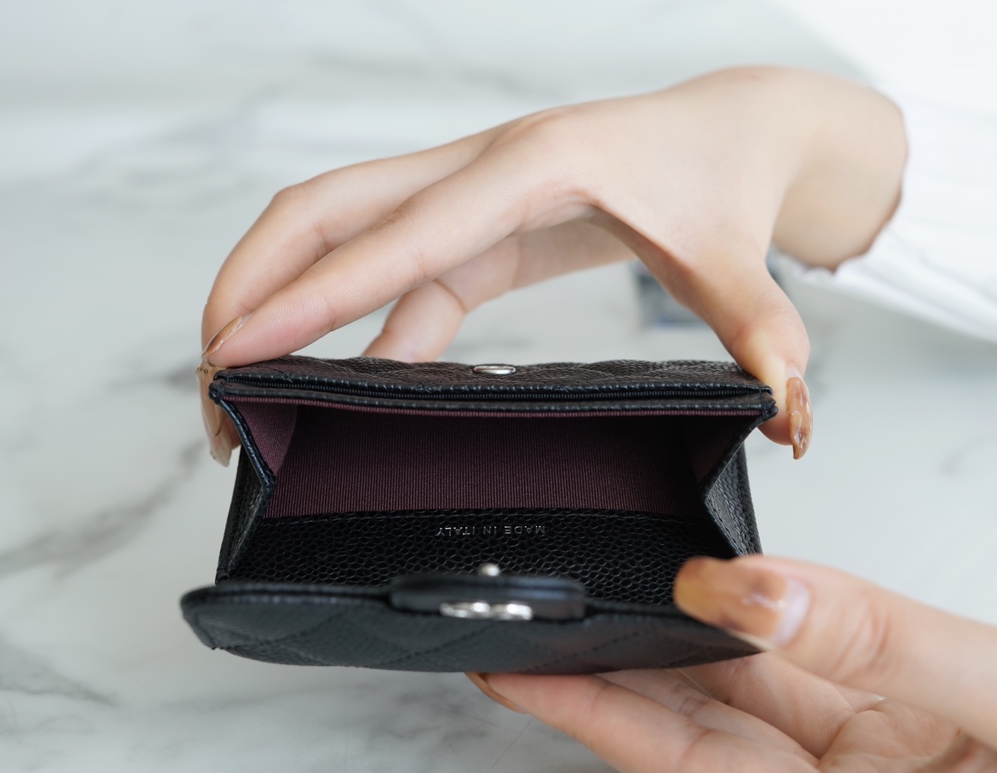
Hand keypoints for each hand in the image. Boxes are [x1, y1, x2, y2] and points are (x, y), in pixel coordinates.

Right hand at [198, 66, 905, 462]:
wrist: (735, 128)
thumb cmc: (725, 176)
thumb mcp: (744, 260)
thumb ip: (762, 337)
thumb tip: (786, 419)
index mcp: (530, 167)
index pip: (399, 233)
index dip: (314, 295)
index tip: (240, 351)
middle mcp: (479, 165)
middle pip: (323, 210)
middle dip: (251, 284)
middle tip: (209, 376)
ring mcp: (469, 193)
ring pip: (340, 232)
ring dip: (282, 299)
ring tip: (244, 386)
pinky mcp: (480, 228)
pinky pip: (398, 276)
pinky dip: (359, 328)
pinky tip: (345, 386)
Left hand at [473, 557, 996, 772]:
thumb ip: (883, 645)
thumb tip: (746, 590)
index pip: (687, 765)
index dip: (594, 713)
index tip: (515, 669)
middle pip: (691, 729)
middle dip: (607, 673)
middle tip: (526, 620)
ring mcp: (861, 755)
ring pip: (736, 690)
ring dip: (666, 641)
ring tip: (591, 596)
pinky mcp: (882, 716)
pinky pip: (792, 666)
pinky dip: (745, 624)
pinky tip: (702, 590)